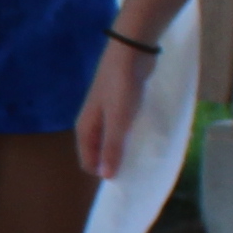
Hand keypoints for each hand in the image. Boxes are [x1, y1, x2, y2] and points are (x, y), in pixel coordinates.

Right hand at [74, 37, 150, 183]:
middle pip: (100, 153)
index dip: (104, 173)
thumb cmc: (121, 87)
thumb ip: (112, 148)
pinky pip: (124, 128)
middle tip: (138, 170)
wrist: (131, 52)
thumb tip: (106, 177)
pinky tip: (146, 137)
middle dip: (116, 163)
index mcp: (86, 129)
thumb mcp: (118, 121)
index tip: (126, 181)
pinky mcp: (121, 105)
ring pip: (113, 140)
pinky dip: (132, 136)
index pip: (89, 162)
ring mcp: (106, 113)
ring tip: (145, 156)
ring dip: (125, 150)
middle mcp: (93, 123)